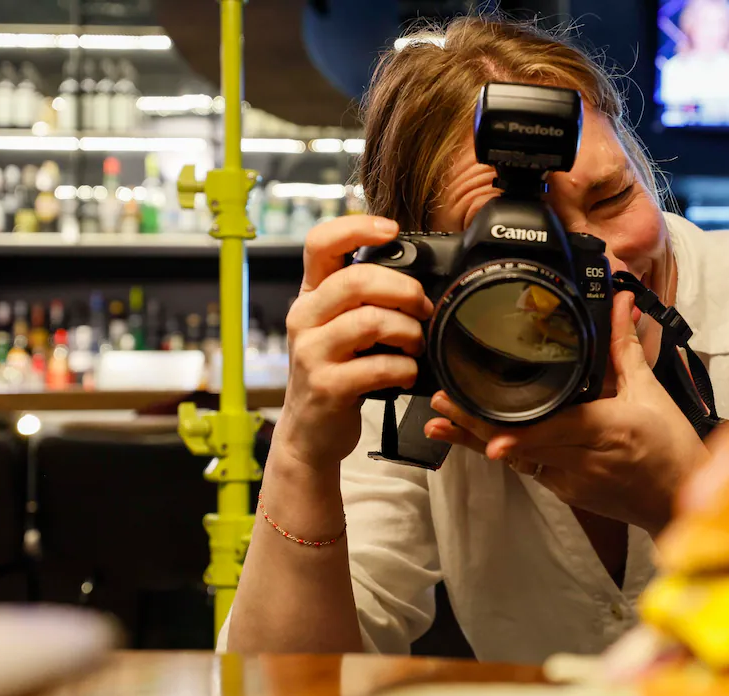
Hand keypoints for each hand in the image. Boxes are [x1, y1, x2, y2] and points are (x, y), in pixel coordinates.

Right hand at [273, 215, 433, 471]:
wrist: (310, 433)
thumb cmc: (336, 374)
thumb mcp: (340, 330)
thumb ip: (364, 302)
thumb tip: (418, 278)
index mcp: (311, 296)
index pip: (320, 243)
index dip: (356, 228)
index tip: (391, 229)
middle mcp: (305, 318)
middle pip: (356, 280)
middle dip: (404, 290)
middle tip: (423, 307)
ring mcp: (311, 353)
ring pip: (371, 321)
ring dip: (409, 332)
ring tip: (416, 345)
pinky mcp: (327, 386)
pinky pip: (378, 367)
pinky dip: (404, 369)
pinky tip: (406, 374)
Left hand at [425, 291, 709, 535]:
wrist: (679, 501)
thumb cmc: (671, 449)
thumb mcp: (650, 392)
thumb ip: (625, 348)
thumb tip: (619, 305)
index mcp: (606, 430)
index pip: (554, 433)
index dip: (519, 437)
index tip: (490, 437)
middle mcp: (582, 460)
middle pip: (521, 445)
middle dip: (476, 427)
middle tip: (440, 407)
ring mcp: (570, 480)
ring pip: (516, 459)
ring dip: (476, 441)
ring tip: (439, 425)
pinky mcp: (565, 490)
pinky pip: (528, 467)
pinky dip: (503, 450)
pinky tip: (475, 439)